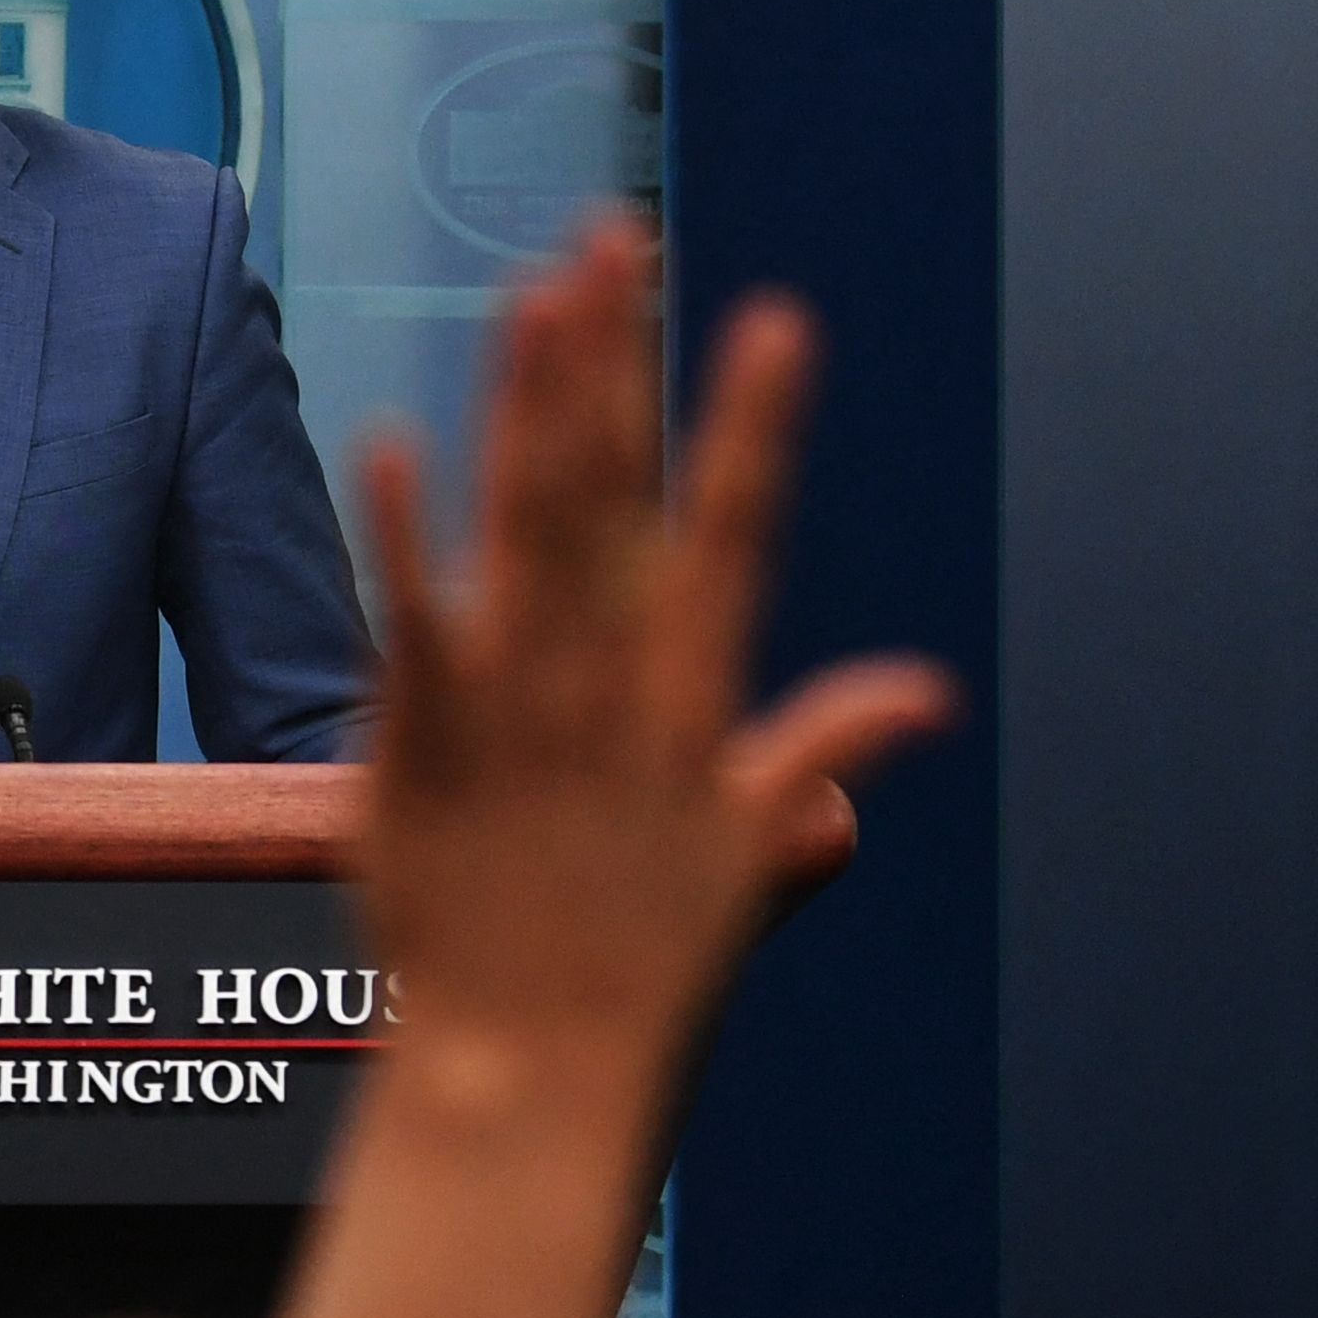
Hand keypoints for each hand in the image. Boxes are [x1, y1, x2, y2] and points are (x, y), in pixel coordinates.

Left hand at [272, 217, 952, 1317]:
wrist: (526, 1077)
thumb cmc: (639, 974)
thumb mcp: (752, 860)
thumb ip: (822, 754)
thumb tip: (928, 697)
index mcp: (693, 710)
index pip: (737, 540)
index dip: (756, 430)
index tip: (777, 322)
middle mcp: (610, 692)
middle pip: (614, 497)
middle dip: (616, 361)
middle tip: (615, 241)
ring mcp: (513, 714)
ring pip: (524, 525)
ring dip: (530, 403)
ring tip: (537, 289)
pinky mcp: (417, 747)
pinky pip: (407, 621)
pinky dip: (402, 533)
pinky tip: (389, 439)